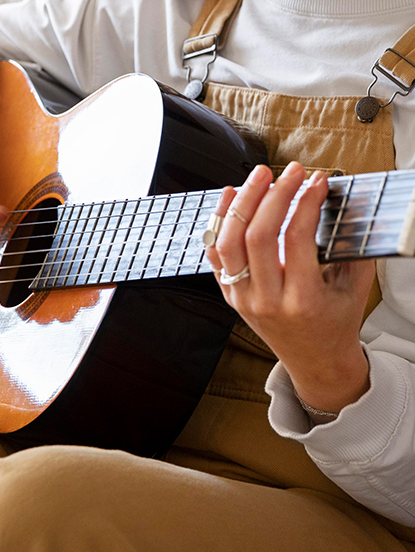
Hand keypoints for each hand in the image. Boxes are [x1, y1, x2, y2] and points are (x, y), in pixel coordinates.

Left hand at [206, 162, 374, 413]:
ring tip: (257, 177)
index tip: (316, 181)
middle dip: (272, 195)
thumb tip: (343, 200)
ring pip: (228, 243)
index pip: (296, 239)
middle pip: (257, 236)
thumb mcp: (354, 287)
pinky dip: (218, 224)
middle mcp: (266, 301)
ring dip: (241, 204)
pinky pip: (216, 256)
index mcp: (302, 301)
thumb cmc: (335, 323)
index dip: (305, 202)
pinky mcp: (230, 296)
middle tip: (288, 171)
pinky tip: (230, 199)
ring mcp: (242, 299)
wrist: (314, 360)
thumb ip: (351, 246)